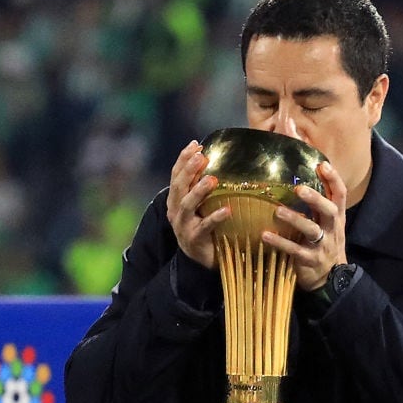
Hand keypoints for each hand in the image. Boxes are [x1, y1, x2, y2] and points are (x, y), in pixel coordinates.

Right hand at [166, 140, 230, 268]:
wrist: (200, 258)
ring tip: (212, 179)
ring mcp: (183, 225)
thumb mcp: (200, 204)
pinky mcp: (194, 239)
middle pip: (179, 186)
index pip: (176, 175)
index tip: (196, 144)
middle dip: (189, 170)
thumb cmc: (204, 225)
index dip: (183, 159)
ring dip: (199, 190)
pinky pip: (204, 226)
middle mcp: (175, 210)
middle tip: (202, 157)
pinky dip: (215, 217)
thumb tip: (214, 160)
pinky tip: (227, 210)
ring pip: (188, 205)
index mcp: (175, 199)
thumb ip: (202, 186)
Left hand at [261, 161, 347, 290]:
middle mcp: (332, 228)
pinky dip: (280, 243)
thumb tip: (303, 178)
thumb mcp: (328, 223)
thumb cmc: (326, 242)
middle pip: (329, 210)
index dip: (333, 179)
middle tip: (299, 190)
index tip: (322, 164)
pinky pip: (295, 250)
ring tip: (277, 211)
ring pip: (311, 230)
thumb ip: (319, 204)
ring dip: (295, 219)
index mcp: (337, 216)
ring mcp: (322, 245)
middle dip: (316, 199)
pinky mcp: (310, 260)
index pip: (340, 194)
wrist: (331, 277)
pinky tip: (265, 235)